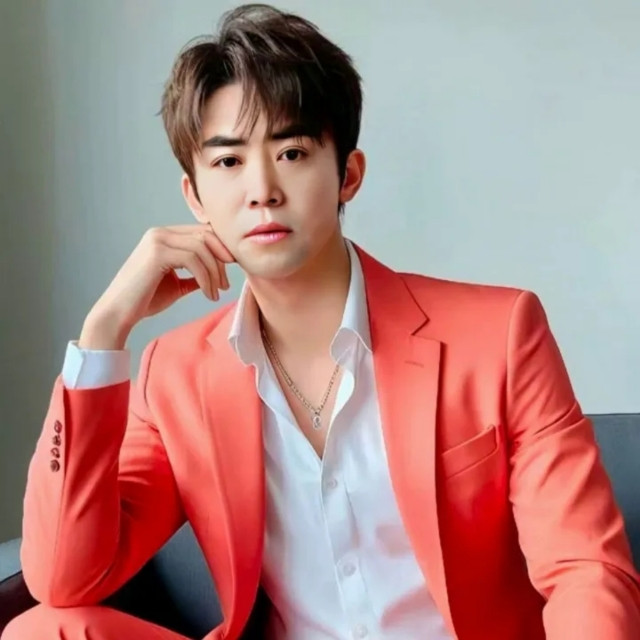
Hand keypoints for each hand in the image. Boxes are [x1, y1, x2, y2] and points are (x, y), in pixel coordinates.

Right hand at [80, 224, 234, 348]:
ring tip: (215, 293)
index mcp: (164, 236)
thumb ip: (195, 274)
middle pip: (206, 235)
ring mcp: (157, 240)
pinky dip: (205, 278)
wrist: (118, 314)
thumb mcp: (177, 284)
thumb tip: (217, 274)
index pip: (202, 232)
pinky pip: (193, 260)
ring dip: (214, 273)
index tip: (229, 271)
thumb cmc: (145, 300)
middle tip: (225, 284)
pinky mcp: (157, 253)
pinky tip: (208, 295)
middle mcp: (160, 232)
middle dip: (221, 260)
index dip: (221, 249)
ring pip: (202, 248)